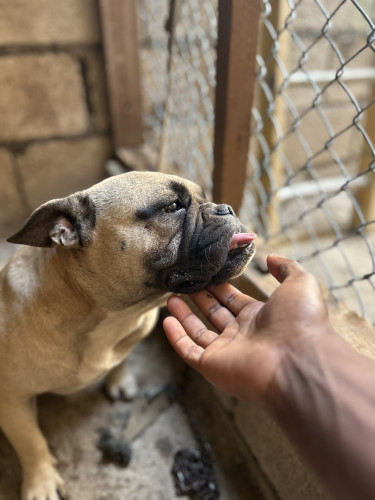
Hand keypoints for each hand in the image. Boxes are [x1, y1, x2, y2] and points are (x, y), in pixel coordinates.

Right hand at [163, 255, 332, 407]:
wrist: (299, 361)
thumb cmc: (301, 321)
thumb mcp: (299, 283)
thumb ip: (286, 267)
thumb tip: (270, 258)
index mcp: (260, 317)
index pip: (234, 300)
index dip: (219, 287)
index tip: (205, 274)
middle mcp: (242, 334)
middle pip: (215, 313)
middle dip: (200, 298)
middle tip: (184, 282)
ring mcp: (227, 351)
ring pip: (199, 332)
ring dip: (184, 315)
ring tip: (170, 297)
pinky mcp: (213, 366)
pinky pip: (189, 351)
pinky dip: (177, 337)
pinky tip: (166, 321)